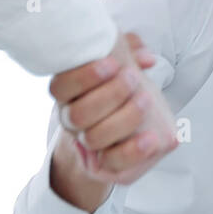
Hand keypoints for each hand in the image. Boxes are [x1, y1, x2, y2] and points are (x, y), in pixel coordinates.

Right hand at [49, 32, 178, 188]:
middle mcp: (73, 119)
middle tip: (133, 78)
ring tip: (146, 100)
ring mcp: (88, 144)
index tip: (112, 63)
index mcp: (70, 93)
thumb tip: (145, 59)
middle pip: (78, 114)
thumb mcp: (122, 60)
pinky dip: (133, 150)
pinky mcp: (106, 164)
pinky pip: (113, 162)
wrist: (122, 131)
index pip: (60, 87)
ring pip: (94, 138)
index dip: (83, 76)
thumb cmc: (119, 87)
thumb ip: (130, 49)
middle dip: (110, 95)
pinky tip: (151, 138)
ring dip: (124, 118)